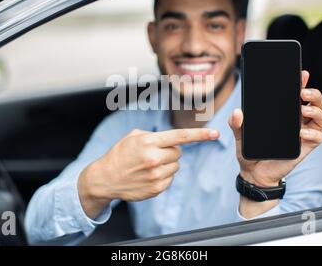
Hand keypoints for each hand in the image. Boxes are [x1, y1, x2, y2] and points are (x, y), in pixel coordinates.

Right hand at [78, 128, 219, 218]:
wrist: (105, 178)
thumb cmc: (120, 154)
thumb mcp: (133, 137)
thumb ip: (155, 135)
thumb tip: (174, 141)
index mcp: (148, 142)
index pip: (180, 136)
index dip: (200, 134)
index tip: (216, 133)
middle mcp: (154, 158)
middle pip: (178, 152)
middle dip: (170, 151)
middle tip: (154, 153)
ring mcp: (156, 175)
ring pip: (176, 165)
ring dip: (167, 164)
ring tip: (149, 165)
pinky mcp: (157, 188)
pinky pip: (170, 178)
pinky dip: (163, 175)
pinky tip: (148, 175)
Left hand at [229, 70, 321, 216]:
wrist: (254, 173)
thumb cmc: (250, 151)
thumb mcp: (240, 135)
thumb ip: (236, 123)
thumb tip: (237, 112)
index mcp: (285, 114)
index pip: (297, 95)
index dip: (302, 83)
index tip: (301, 74)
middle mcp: (298, 121)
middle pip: (316, 103)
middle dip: (314, 94)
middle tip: (303, 92)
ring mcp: (304, 134)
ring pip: (321, 117)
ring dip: (316, 110)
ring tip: (304, 108)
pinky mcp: (305, 148)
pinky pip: (318, 137)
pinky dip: (313, 133)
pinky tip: (302, 132)